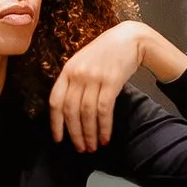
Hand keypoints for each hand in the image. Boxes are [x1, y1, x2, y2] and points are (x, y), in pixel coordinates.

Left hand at [48, 18, 185, 149]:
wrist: (130, 38)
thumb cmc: (106, 52)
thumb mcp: (84, 61)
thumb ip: (74, 81)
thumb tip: (69, 111)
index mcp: (68, 70)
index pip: (55, 101)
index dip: (55, 123)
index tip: (59, 139)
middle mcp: (78, 74)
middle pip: (71, 110)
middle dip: (75, 134)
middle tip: (81, 149)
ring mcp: (94, 77)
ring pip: (87, 113)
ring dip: (90, 134)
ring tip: (93, 147)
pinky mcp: (111, 81)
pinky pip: (104, 110)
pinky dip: (104, 127)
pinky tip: (106, 137)